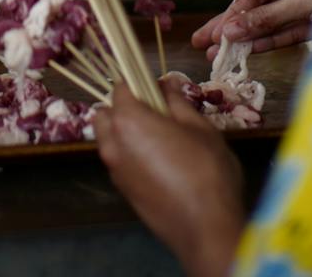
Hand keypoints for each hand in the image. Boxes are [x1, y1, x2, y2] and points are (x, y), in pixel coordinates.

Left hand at [95, 78, 244, 276]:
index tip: (158, 88)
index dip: (139, 83)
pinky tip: (160, 163)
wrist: (204, 228)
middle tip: (157, 113)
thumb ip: (178, 102)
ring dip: (125, 132)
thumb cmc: (206, 170)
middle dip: (124, 108)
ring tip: (160, 139)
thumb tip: (167, 83)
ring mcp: (115, 171)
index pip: (120, 88)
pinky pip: (119, 162)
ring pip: (109, 140)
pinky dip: (131, 154)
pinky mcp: (124, 192)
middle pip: (106, 114)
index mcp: (128, 121)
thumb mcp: (199, 128)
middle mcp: (113, 144)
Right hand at [194, 0, 311, 56]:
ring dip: (248, 39)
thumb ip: (269, 17)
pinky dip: (270, 42)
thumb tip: (229, 31)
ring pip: (273, 21)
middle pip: (259, 4)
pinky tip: (247, 52)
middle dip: (232, 25)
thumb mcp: (306, 1)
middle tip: (201, 42)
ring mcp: (310, 0)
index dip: (234, 12)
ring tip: (218, 54)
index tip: (215, 33)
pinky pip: (290, 31)